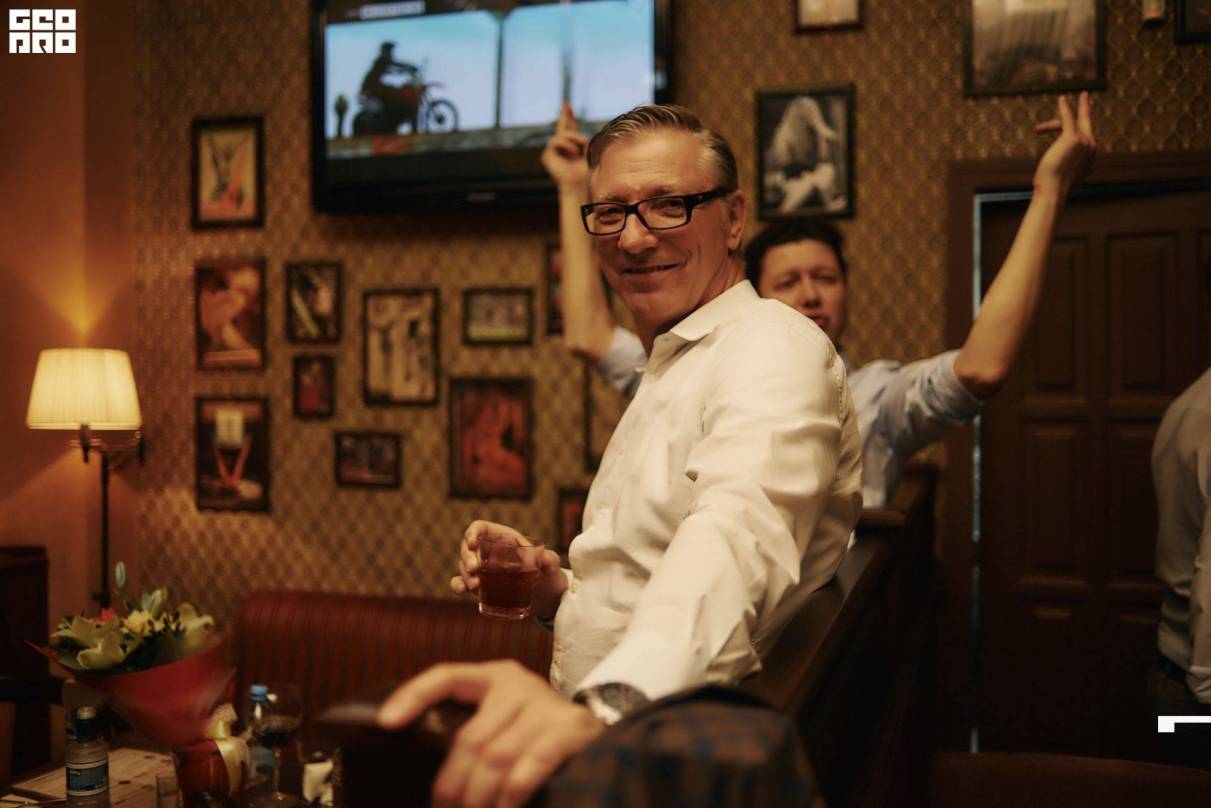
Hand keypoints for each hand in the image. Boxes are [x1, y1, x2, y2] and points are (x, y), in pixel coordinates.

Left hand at [378, 660, 604, 807]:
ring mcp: (545, 704)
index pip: (446, 676)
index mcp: (493, 677)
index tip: (386, 723)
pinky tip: (505, 807)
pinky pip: (533, 762)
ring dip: (480, 796)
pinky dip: (514, 791)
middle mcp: (518, 684)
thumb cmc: (535, 734)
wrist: (597, 732)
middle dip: (452, 785)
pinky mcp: (571, 727)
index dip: (413, 695)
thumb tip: (428, 773)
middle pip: (469, 739)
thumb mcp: (502, 722)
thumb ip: (473, 733)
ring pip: (497, 757)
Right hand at [450, 521, 566, 620]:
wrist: (547, 598)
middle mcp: (490, 552)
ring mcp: (484, 569)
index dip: (472, 532)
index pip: (480, 528)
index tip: (472, 543)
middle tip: (475, 570)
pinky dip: (458, 585)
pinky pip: (464, 583)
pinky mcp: (481, 586)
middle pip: (468, 548)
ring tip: (475, 586)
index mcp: (503, 538)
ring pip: (465, 566)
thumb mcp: (550, 567)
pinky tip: (459, 589)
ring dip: (465, 574)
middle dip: (467, 557)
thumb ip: (550, 561)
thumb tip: (546, 558)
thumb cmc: (548, 575)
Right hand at [540, 102, 588, 191]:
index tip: (569, 108)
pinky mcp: (546, 155)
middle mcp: (560, 150)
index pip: (569, 131)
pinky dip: (568, 145)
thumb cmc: (585, 174)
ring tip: (582, 147)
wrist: (577, 185)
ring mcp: (552, 152)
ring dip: (574, 138)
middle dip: (564, 116)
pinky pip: (557, 141)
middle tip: (566, 104)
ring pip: (562, 134)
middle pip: (561, 129)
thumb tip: (583, 136)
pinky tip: (574, 153)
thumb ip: (581, 141)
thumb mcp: (586, 153)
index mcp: (571, 150)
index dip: (569, 119)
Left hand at [1032, 91, 1095, 199]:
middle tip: (1085, 96)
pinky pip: (1068, 118)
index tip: (1081, 116)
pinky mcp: (1072, 137)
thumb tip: (1085, 172)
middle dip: (1085, 108)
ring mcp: (1084, 141)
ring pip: (1068, 124)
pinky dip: (1064, 108)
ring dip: (1050, 127)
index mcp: (1092, 155)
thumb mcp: (1066, 177)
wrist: (1053, 190)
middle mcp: (1092, 146)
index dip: (1081, 126)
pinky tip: (1061, 99)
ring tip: (1037, 130)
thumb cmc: (1055, 187)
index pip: (1086, 135)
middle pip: (1083, 124)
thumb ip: (1076, 171)